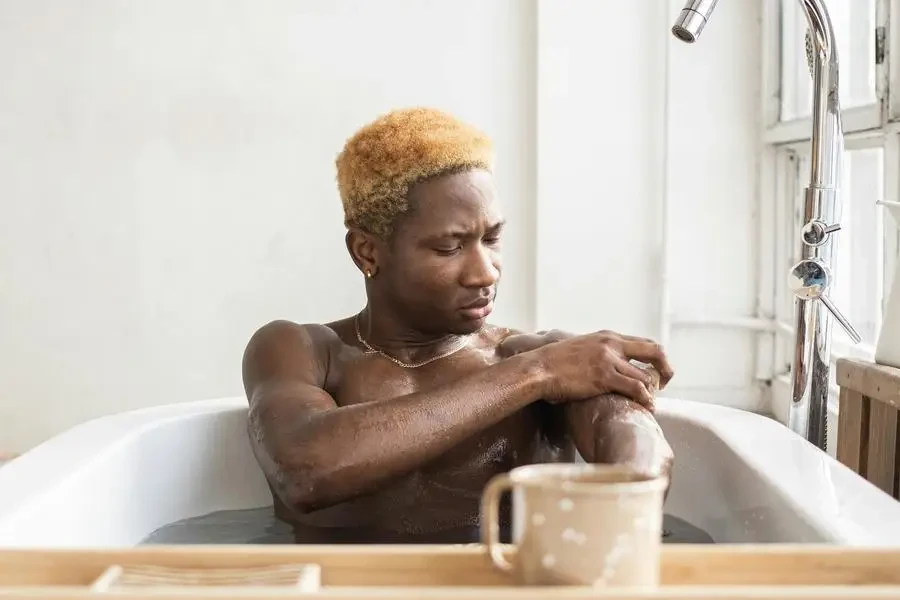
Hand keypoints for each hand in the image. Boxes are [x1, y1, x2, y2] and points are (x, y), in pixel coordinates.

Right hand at [535, 331, 673, 407]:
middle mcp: (612, 344)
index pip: (644, 343)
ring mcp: (609, 359)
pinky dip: (645, 399)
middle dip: (665, 369)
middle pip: (654, 352)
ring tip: (650, 404)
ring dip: (651, 392)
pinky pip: (635, 388)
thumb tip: (604, 368)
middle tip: (665, 384)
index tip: (656, 372)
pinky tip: (647, 407)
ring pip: (644, 376)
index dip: (656, 358)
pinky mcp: (604, 377)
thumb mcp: (581, 349)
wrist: (539, 368)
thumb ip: (597, 354)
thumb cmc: (554, 363)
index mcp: (608, 337)